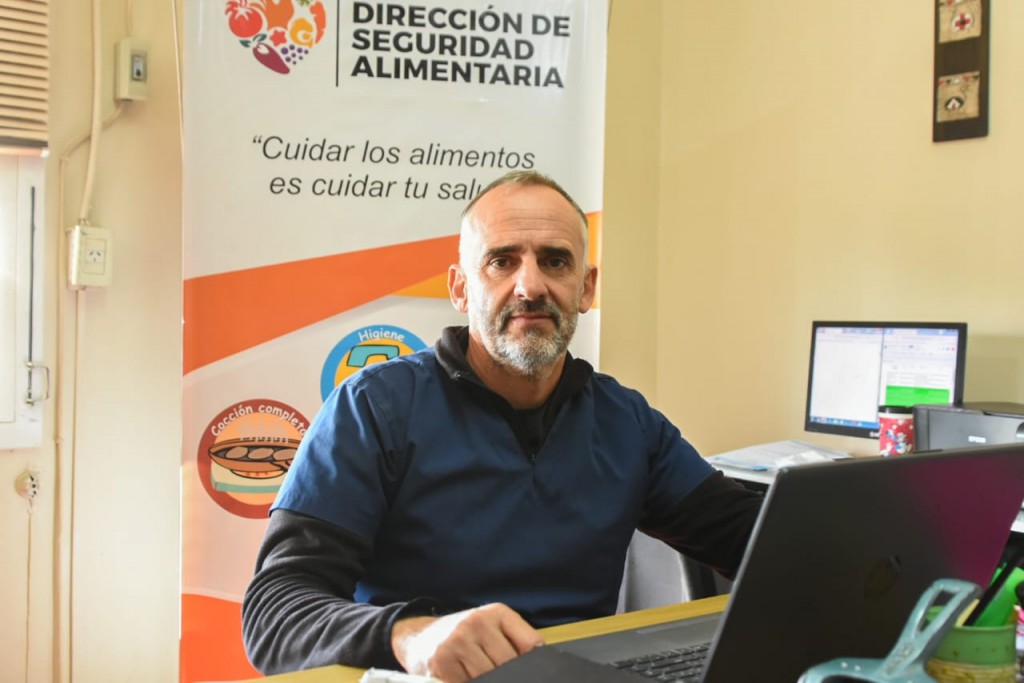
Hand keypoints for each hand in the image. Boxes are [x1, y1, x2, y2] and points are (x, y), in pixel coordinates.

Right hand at [391, 602, 543, 681]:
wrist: (419, 636)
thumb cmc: (463, 634)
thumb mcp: (491, 626)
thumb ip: (516, 641)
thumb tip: (542, 661)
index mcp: (496, 613)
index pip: (530, 645)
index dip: (535, 665)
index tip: (535, 675)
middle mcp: (475, 623)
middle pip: (510, 665)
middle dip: (513, 677)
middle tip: (511, 678)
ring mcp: (457, 643)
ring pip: (489, 678)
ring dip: (492, 681)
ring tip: (487, 675)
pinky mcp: (441, 664)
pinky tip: (469, 677)